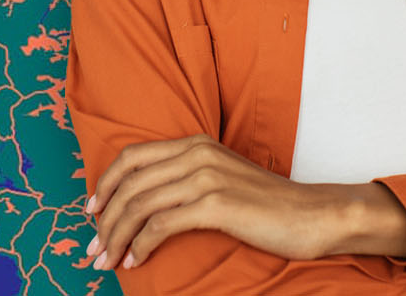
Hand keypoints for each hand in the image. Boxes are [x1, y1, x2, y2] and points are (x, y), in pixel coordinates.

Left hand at [82, 134, 358, 270]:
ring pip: (140, 205)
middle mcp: (196, 154)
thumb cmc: (268, 206)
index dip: (105, 183)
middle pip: (130, 183)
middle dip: (104, 218)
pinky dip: (141, 245)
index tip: (91, 211)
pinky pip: (161, 224)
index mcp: (194, 144)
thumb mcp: (222, 179)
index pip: (132, 157)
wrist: (314, 214)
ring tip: (106, 260)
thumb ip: (187, 180)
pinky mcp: (215, 204)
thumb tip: (146, 205)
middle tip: (92, 247)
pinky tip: (135, 261)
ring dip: (116, 236)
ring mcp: (205, 177)